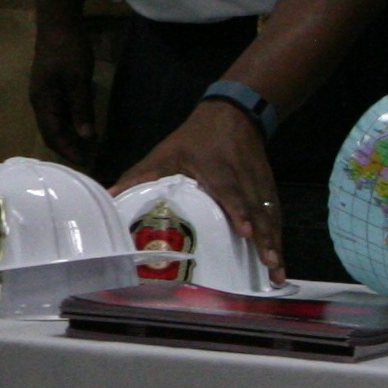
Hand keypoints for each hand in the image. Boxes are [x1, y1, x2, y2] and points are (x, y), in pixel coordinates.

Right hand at [28, 26, 99, 165]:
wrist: (58, 23)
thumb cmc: (67, 51)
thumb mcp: (77, 81)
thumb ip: (81, 110)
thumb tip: (87, 138)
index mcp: (42, 102)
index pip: (52, 136)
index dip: (68, 151)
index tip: (87, 163)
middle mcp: (40, 102)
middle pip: (51, 133)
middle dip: (69, 148)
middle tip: (90, 159)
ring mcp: (45, 94)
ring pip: (56, 123)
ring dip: (70, 136)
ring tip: (89, 147)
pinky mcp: (52, 87)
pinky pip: (60, 113)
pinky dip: (71, 123)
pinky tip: (84, 126)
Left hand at [116, 95, 284, 275]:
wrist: (234, 113)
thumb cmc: (193, 138)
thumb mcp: (165, 152)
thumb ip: (141, 175)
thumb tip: (109, 194)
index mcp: (218, 169)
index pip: (231, 191)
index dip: (239, 210)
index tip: (245, 231)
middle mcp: (243, 179)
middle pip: (257, 210)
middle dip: (264, 238)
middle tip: (270, 265)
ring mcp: (259, 184)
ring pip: (270, 216)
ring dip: (275, 244)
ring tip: (278, 274)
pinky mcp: (268, 189)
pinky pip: (275, 215)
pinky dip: (278, 238)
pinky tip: (278, 260)